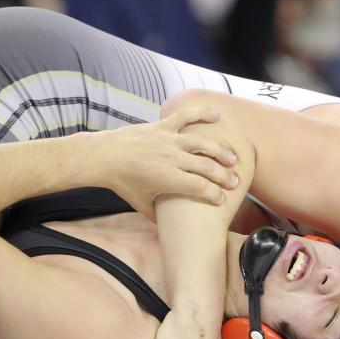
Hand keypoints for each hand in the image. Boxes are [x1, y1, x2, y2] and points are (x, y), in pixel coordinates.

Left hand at [91, 107, 240, 219]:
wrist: (103, 157)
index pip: (200, 188)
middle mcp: (171, 159)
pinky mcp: (162, 126)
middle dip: (224, 176)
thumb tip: (170, 225)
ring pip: (202, 143)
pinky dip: (201, 113)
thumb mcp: (141, 204)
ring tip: (232, 159)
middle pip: (206, 167)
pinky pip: (185, 117)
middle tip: (236, 182)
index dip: (215, 195)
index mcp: (167, 179)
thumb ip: (158, 215)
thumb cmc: (122, 183)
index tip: (222, 199)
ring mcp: (168, 140)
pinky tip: (217, 114)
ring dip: (220, 151)